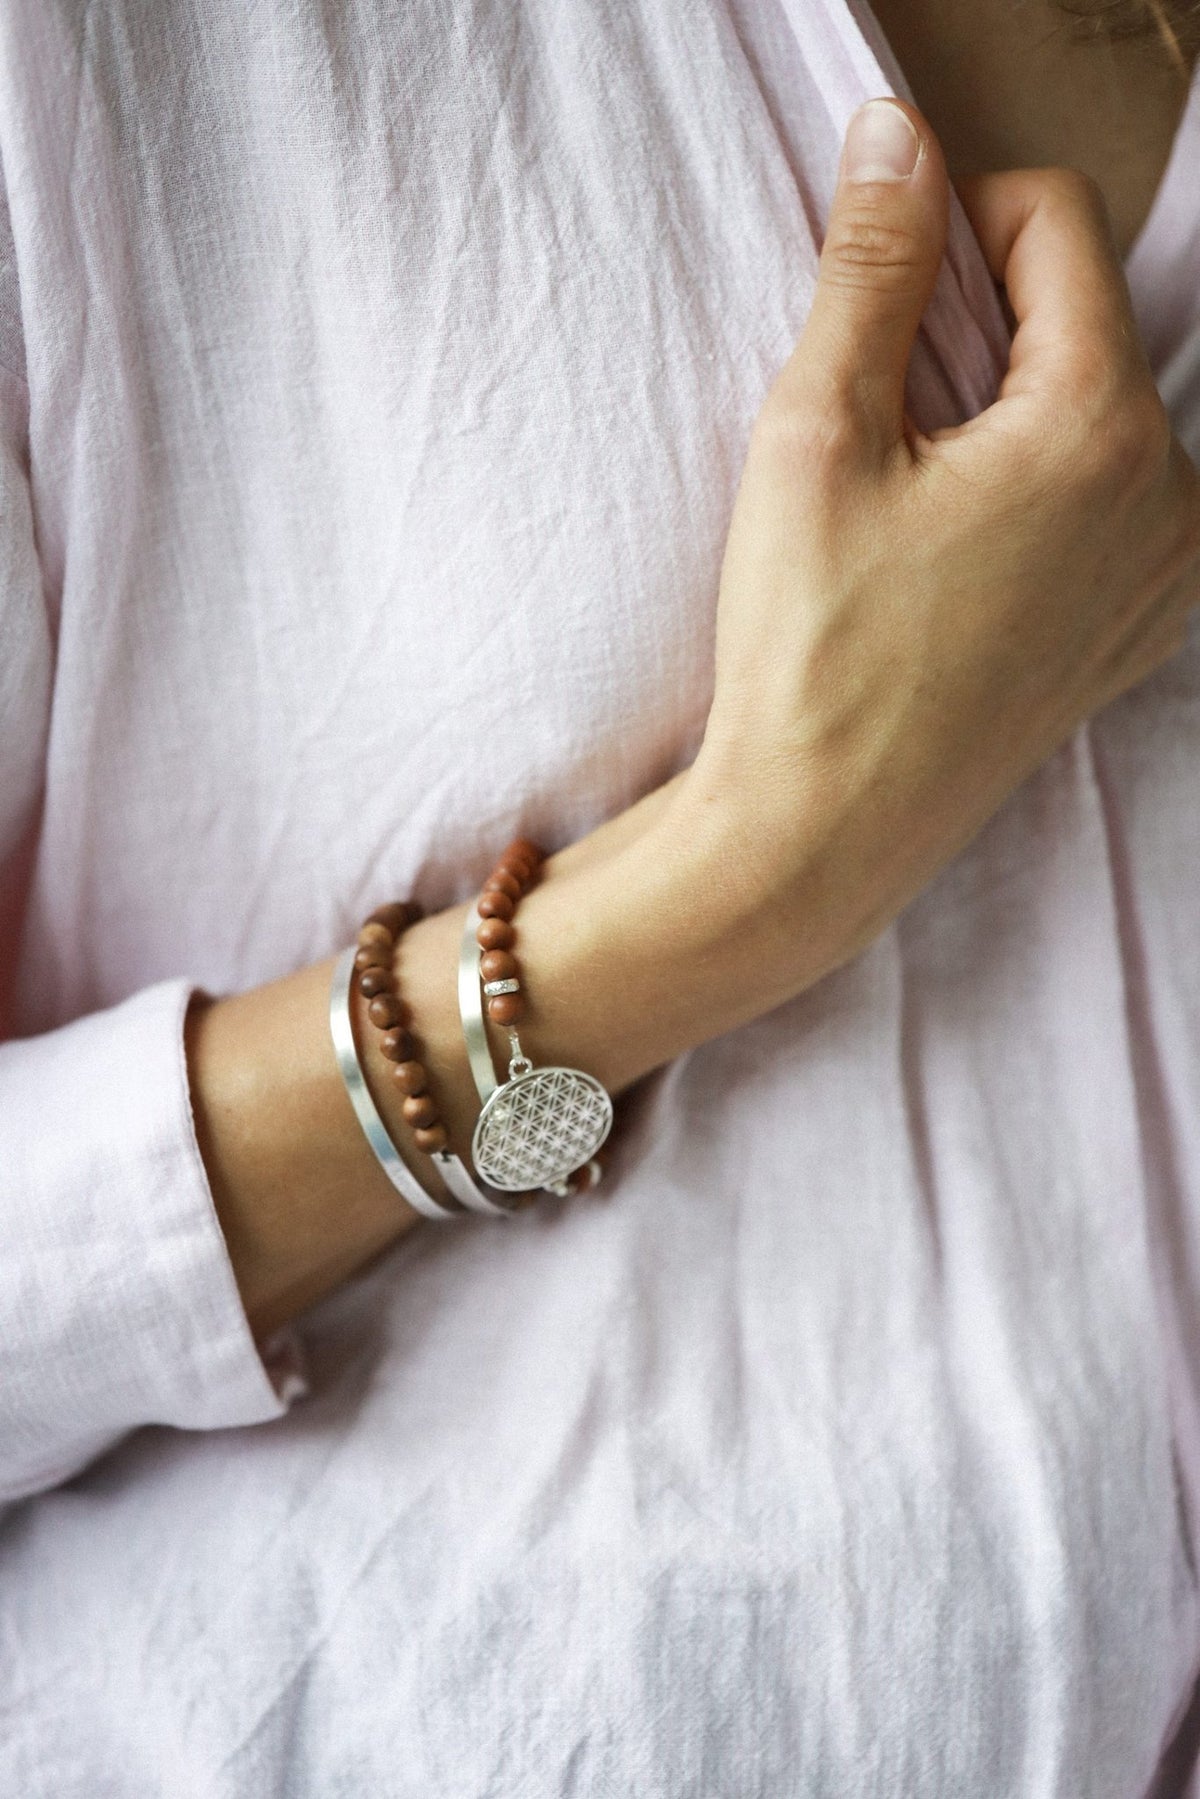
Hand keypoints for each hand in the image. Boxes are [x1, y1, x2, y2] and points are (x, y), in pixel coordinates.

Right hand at [692, 97, 1199, 961]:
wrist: (820, 837)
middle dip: (981, 327)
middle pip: (1084, 321)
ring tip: (912, 502)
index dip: (957, 220)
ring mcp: (1164, 574)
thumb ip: (869, 270)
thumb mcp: (815, 438)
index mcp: (1099, 429)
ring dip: (1009, 412)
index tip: (881, 282)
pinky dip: (1039, 490)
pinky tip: (955, 557)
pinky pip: (1109, 501)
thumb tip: (895, 138)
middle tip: (880, 417)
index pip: (1059, 225)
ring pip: (1100, 410)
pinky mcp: (1137, 631)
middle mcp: (1169, 496)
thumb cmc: (809, 653)